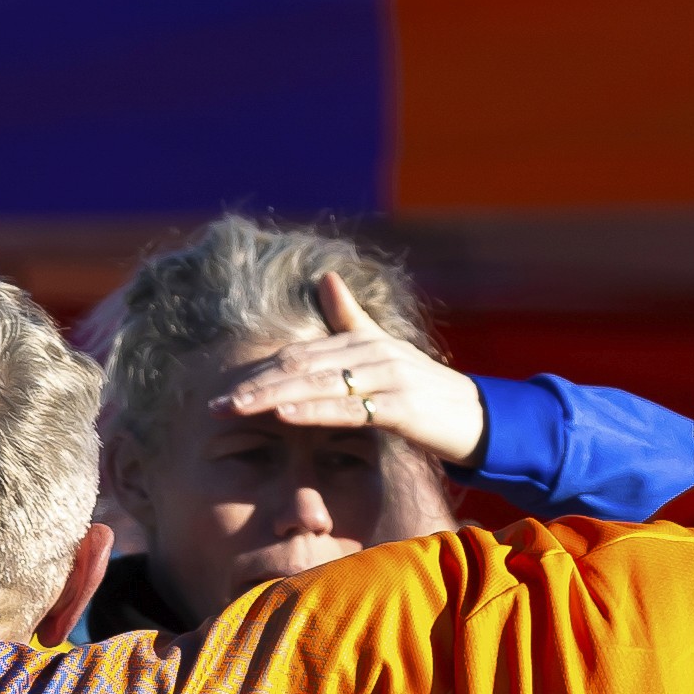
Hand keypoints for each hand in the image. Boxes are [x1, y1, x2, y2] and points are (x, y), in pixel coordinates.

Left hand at [210, 272, 488, 466]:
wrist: (478, 418)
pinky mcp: (402, 407)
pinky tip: (284, 414)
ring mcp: (388, 378)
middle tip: (215, 404)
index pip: (297, 355)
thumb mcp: (386, 351)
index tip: (222, 389)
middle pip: (299, 368)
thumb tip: (325, 275)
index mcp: (362, 341)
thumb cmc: (426, 391)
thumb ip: (351, 317)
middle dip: (253, 386)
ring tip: (236, 408)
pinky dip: (314, 411)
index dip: (258, 371)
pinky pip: (350, 409)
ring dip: (271, 398)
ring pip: (317, 385)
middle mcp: (372, 353)